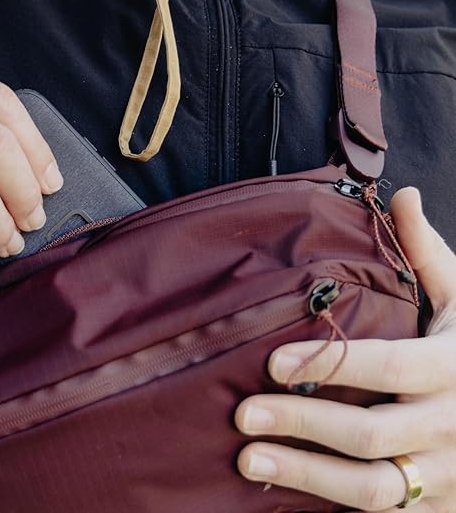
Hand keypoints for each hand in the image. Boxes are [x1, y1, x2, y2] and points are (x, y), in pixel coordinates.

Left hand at [234, 187, 455, 511]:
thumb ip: (429, 254)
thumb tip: (403, 195)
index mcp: (454, 369)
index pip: (390, 368)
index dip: (331, 365)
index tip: (271, 363)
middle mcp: (452, 428)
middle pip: (371, 434)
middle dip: (303, 424)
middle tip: (243, 413)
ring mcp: (446, 478)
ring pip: (373, 488)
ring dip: (305, 474)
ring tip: (247, 459)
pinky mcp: (434, 510)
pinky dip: (327, 502)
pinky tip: (280, 489)